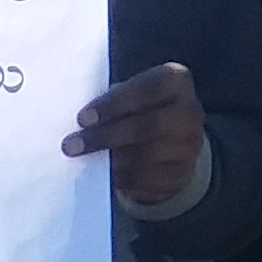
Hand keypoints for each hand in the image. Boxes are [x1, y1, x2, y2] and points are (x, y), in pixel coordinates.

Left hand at [63, 62, 207, 209]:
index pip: (148, 89)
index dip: (114, 103)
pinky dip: (121, 178)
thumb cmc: (139, 109)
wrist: (173, 139)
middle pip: (148, 125)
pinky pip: (147, 180)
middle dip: (106, 136)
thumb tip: (77, 120)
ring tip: (83, 162)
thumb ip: (111, 101)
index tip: (82, 118)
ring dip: (110, 160)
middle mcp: (189, 112)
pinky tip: (102, 175)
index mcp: (176, 81)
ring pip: (147, 156)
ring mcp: (190, 146)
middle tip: (71, 146)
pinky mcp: (181, 174)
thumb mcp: (131, 94)